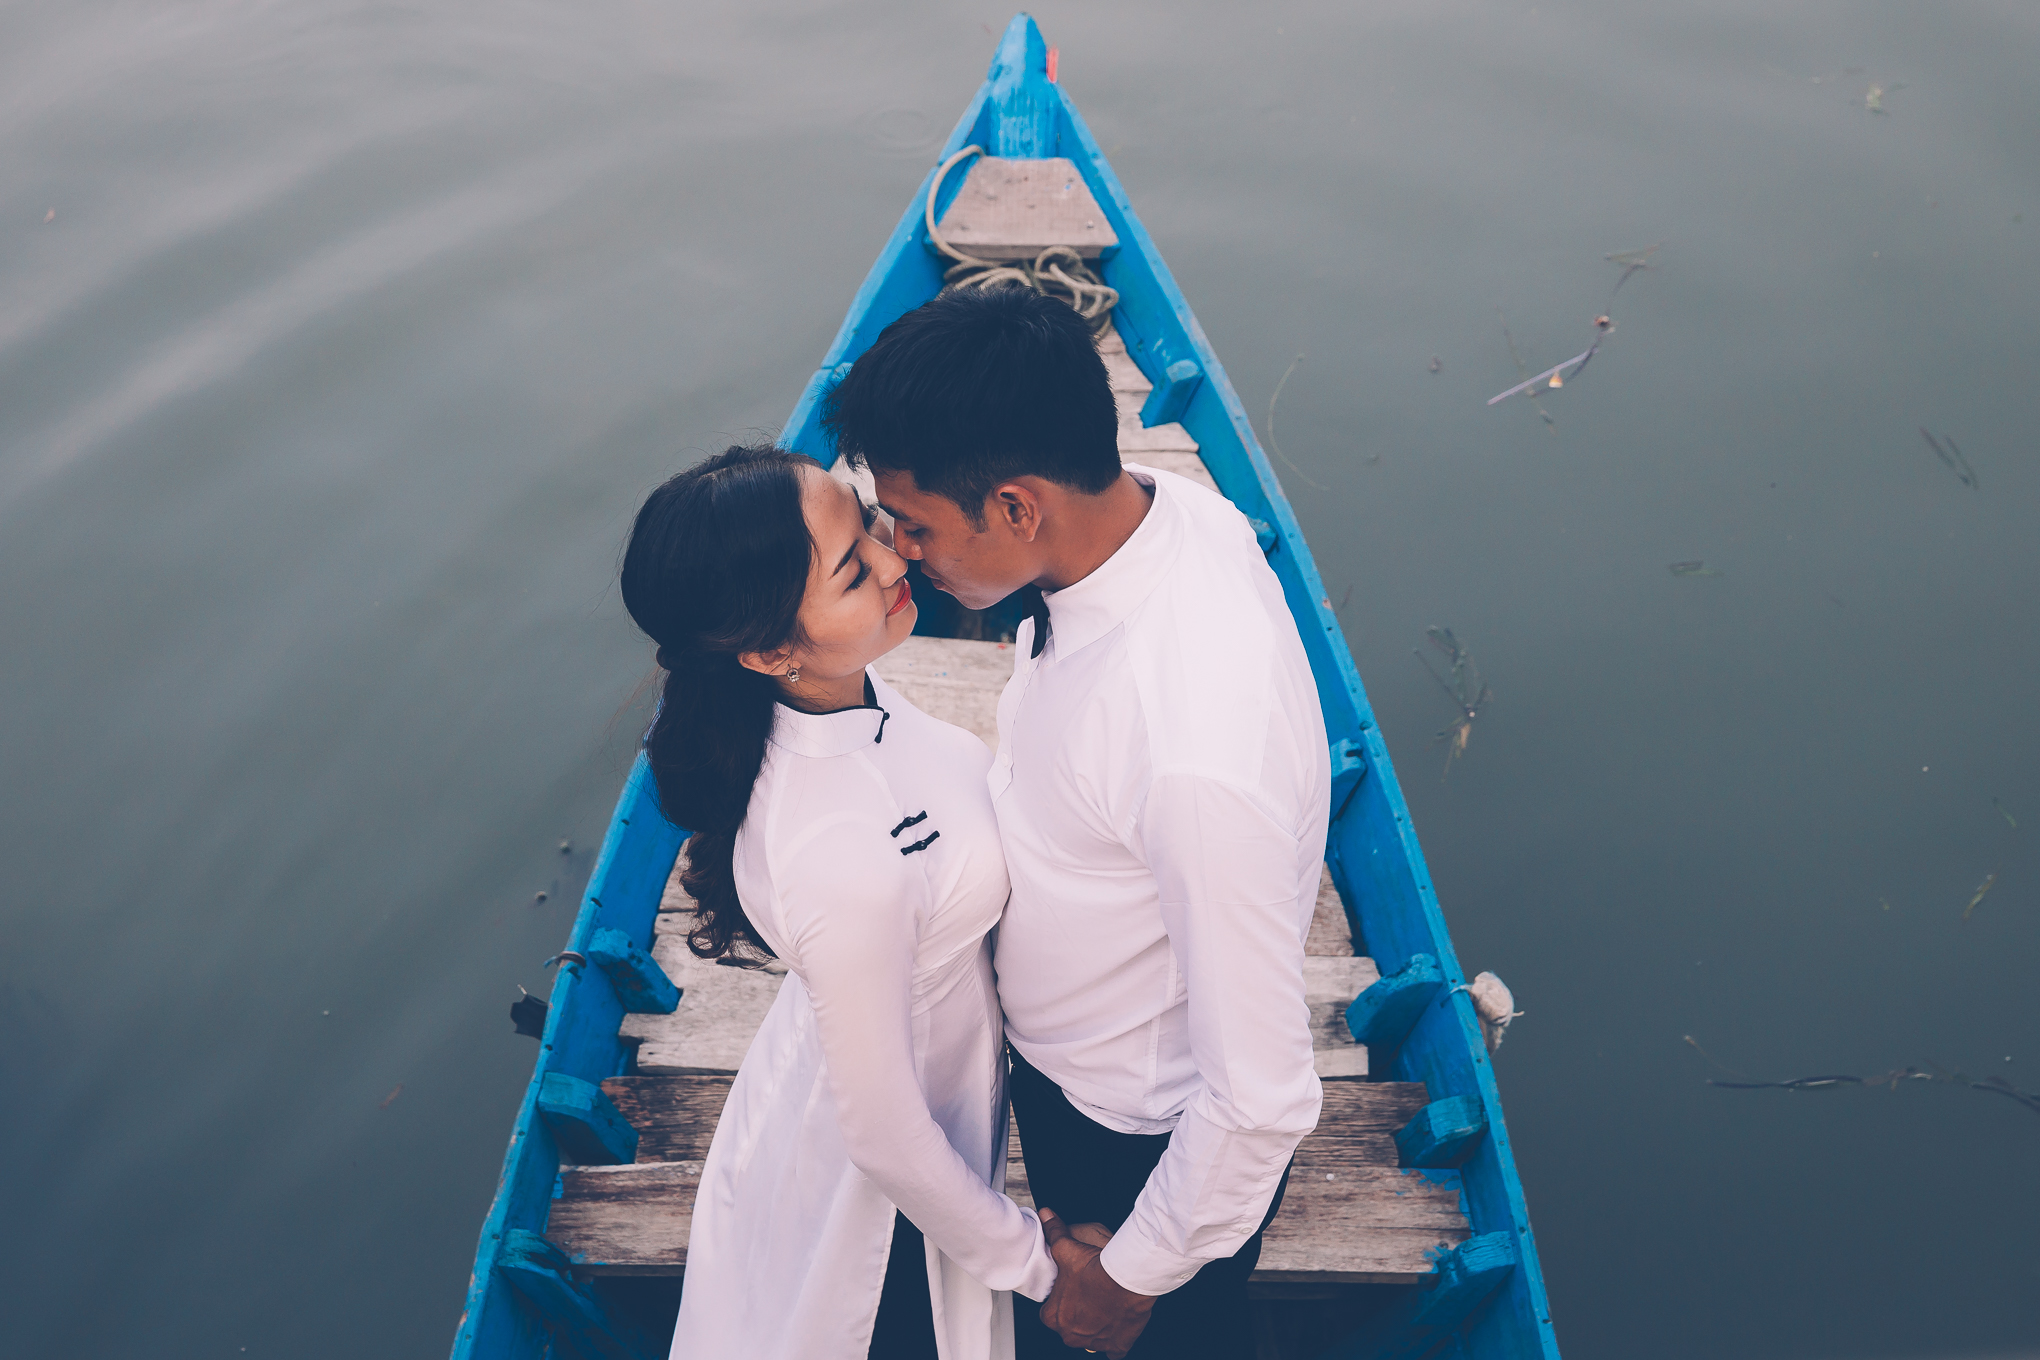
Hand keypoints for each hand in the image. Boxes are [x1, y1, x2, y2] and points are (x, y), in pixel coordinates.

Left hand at [1037, 1209, 1155, 1358]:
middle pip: (1070, 1327)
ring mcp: (1095, 1342)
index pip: (1050, 1313)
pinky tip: (1118, 1328)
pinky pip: (1113, 1351)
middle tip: (1089, 1296)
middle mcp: (1072, 1334)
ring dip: (1096, 1326)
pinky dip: (1115, 1342)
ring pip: (1091, 1338)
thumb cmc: (1096, 1268)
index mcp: (1055, 1316)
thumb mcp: (1068, 1248)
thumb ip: (1054, 1233)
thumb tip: (1045, 1215)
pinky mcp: (1117, 1345)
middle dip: (1078, 1314)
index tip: (1071, 1289)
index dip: (1060, 1300)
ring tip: (1104, 1306)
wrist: (1126, 1278)